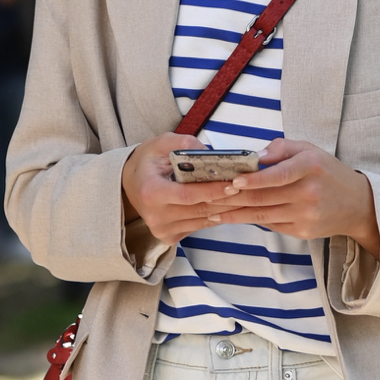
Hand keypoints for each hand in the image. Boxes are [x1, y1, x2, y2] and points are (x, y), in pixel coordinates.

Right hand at [121, 133, 250, 245]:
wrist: (129, 184)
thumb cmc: (147, 161)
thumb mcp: (161, 142)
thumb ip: (185, 142)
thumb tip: (211, 152)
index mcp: (151, 192)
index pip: (187, 195)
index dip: (212, 191)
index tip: (234, 184)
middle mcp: (155, 216)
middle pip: (199, 210)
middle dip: (227, 200)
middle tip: (250, 189)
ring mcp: (162, 230)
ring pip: (203, 221)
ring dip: (226, 209)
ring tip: (247, 196)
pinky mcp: (169, 237)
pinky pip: (200, 227)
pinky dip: (216, 216)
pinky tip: (231, 205)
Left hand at [208, 138, 379, 258]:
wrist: (358, 204)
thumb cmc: (327, 172)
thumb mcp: (309, 150)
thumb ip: (281, 148)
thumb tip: (253, 158)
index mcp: (310, 167)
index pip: (278, 175)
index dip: (254, 180)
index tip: (233, 181)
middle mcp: (309, 193)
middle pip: (264, 197)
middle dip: (233, 198)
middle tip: (208, 196)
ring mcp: (306, 215)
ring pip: (262, 215)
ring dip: (235, 213)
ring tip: (212, 210)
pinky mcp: (302, 232)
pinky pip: (271, 224)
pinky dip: (250, 220)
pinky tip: (232, 216)